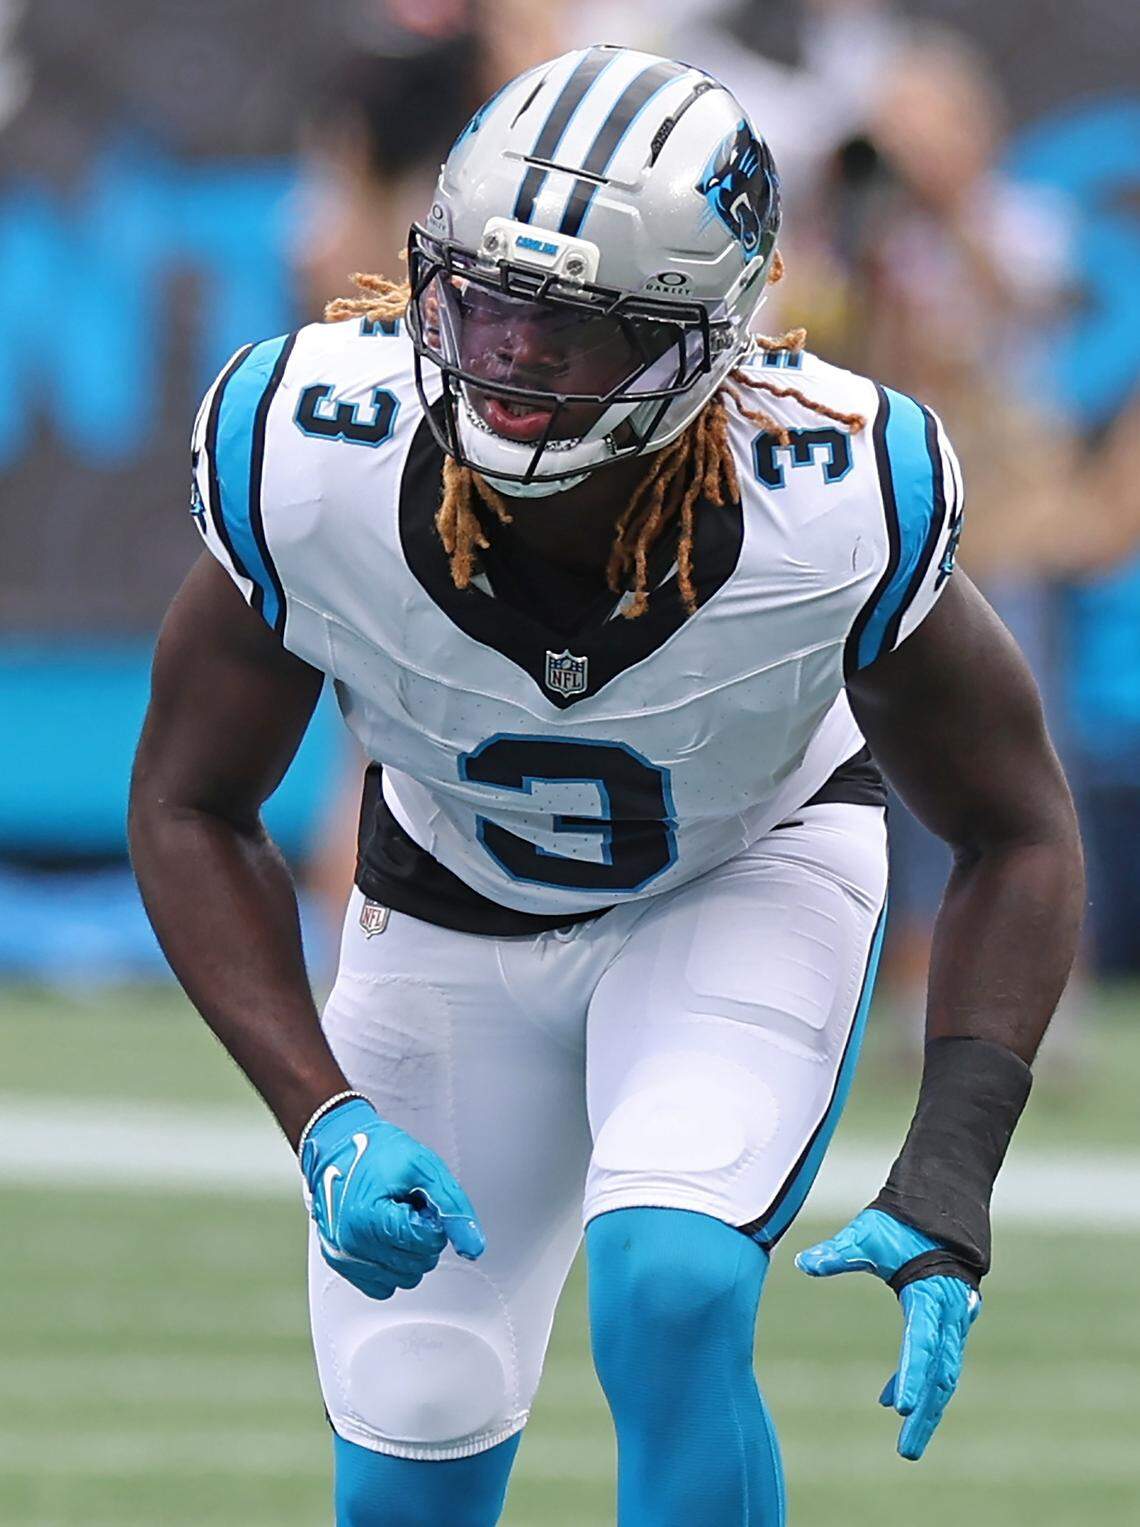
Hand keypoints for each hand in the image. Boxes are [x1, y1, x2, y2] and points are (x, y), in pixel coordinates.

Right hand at [300, 1096, 484, 1300]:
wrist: (337, 1145)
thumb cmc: (375, 1151)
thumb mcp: (424, 1168)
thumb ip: (453, 1207)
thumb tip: (473, 1247)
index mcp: (368, 1219)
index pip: (427, 1242)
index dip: (432, 1218)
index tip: (419, 1201)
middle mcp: (351, 1246)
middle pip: (419, 1264)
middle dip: (422, 1235)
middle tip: (407, 1207)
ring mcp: (343, 1259)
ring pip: (405, 1279)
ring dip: (408, 1251)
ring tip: (394, 1218)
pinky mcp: (340, 1265)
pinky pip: (383, 1286)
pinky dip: (391, 1265)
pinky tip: (384, 1236)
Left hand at [796, 1208, 980, 1459]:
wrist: (939, 1205)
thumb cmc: (900, 1221)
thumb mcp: (867, 1235)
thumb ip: (839, 1253)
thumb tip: (804, 1263)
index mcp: (930, 1295)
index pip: (921, 1343)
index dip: (911, 1375)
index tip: (902, 1409)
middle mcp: (949, 1314)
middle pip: (940, 1374)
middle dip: (926, 1414)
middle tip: (908, 1450)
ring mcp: (954, 1320)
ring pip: (943, 1374)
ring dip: (927, 1406)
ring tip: (907, 1441)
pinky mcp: (948, 1321)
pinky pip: (937, 1361)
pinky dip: (917, 1379)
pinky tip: (892, 1399)